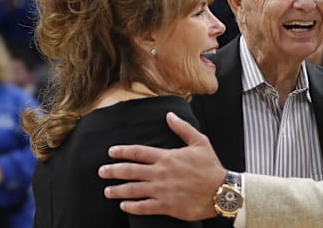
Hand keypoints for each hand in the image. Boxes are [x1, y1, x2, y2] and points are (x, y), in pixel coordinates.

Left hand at [99, 112, 225, 220]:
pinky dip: (131, 206)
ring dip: (118, 190)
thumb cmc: (211, 167)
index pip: (138, 152)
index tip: (111, 152)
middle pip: (130, 171)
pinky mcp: (166, 206)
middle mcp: (161, 173)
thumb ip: (182, 128)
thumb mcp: (200, 142)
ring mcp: (161, 190)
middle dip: (113, 171)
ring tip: (108, 190)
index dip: (122, 151)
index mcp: (167, 157)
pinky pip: (143, 207)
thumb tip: (170, 115)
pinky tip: (124, 205)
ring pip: (133, 190)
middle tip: (101, 171)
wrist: (221, 191)